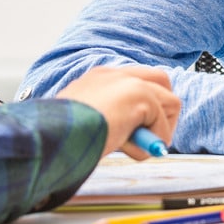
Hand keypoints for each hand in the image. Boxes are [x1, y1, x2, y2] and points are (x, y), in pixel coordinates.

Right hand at [56, 65, 179, 157]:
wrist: (52, 137)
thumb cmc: (61, 138)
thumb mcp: (85, 123)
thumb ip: (110, 121)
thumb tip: (135, 139)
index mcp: (99, 78)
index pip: (137, 81)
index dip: (146, 107)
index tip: (140, 131)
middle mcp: (115, 74)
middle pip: (162, 81)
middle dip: (164, 111)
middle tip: (150, 140)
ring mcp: (129, 82)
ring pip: (171, 102)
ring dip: (160, 130)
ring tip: (135, 147)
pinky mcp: (140, 95)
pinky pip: (163, 123)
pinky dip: (153, 141)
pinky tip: (129, 149)